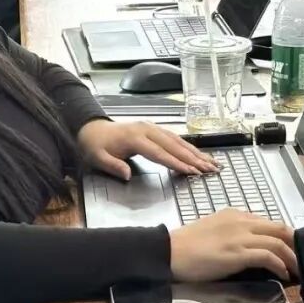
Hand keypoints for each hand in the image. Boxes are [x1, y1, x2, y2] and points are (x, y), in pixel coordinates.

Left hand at [77, 119, 216, 178]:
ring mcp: (151, 128)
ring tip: (211, 162)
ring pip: (177, 140)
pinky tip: (198, 154)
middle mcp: (146, 130)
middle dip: (193, 158)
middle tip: (210, 169)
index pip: (159, 152)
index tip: (191, 171)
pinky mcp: (154, 129)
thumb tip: (126, 174)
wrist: (92, 129)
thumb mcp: (98, 158)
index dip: (176, 162)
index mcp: (134, 138)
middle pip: (173, 145)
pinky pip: (174, 138)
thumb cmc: (96, 146)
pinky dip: (188, 147)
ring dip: (195, 152)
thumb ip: (113, 166)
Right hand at [169, 208, 297, 281]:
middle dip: (295, 244)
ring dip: (292, 257)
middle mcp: (240, 221)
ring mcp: (239, 236)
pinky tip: (282, 274)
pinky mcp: (237, 252)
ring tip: (297, 270)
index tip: (290, 249)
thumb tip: (249, 247)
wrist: (169, 252)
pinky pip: (268, 255)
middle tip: (302, 259)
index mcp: (234, 214)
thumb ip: (233, 233)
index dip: (284, 236)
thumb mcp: (213, 230)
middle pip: (279, 228)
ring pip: (278, 241)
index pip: (268, 222)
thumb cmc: (186, 246)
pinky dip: (280, 265)